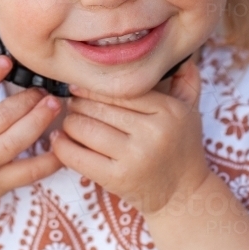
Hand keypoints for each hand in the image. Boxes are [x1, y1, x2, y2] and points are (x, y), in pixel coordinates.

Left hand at [50, 57, 208, 215]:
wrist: (185, 195)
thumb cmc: (182, 148)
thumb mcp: (190, 112)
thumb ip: (187, 81)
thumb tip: (184, 54)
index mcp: (168, 111)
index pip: (121, 90)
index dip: (95, 86)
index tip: (80, 85)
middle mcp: (153, 132)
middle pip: (99, 107)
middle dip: (79, 103)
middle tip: (72, 102)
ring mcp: (135, 157)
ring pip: (85, 128)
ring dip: (69, 122)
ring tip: (68, 120)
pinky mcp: (117, 179)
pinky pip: (78, 156)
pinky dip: (62, 146)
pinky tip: (58, 139)